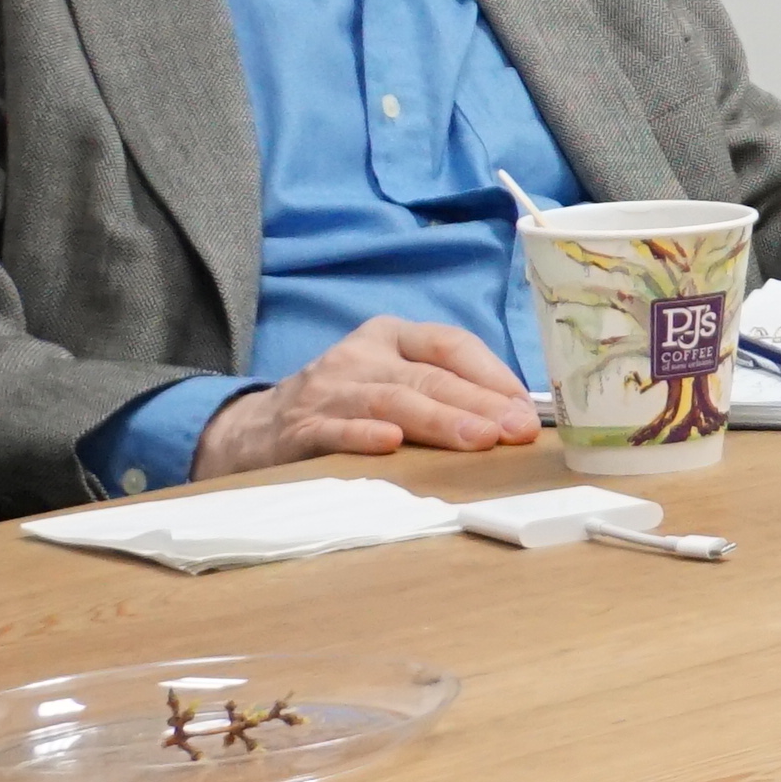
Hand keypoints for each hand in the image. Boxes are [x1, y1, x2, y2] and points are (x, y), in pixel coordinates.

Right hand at [196, 317, 540, 474]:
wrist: (254, 430)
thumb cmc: (346, 405)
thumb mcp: (392, 380)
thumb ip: (446, 391)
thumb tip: (515, 420)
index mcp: (391, 337)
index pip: (451, 344)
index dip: (492, 375)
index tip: (525, 409)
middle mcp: (361, 356)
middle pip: (429, 377)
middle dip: (479, 404)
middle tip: (516, 431)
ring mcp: (328, 390)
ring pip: (392, 401)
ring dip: (439, 421)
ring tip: (478, 440)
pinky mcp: (300, 428)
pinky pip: (336, 430)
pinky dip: (364, 436)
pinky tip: (392, 444)